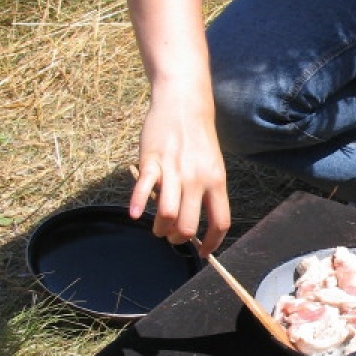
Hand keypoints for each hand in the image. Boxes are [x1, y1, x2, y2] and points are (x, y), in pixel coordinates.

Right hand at [129, 80, 230, 255]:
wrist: (184, 103)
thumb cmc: (199, 138)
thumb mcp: (213, 165)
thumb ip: (208, 191)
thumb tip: (200, 222)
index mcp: (217, 181)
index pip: (220, 222)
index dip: (211, 243)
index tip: (202, 252)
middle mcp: (197, 179)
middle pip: (189, 225)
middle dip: (178, 239)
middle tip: (172, 237)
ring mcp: (174, 170)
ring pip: (168, 215)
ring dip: (160, 228)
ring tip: (158, 226)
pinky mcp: (152, 161)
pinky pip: (144, 189)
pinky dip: (138, 205)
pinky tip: (135, 214)